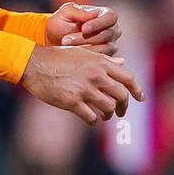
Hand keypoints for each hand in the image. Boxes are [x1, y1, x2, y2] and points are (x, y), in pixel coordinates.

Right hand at [20, 45, 144, 124]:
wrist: (33, 63)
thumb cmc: (58, 57)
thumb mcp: (83, 53)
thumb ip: (105, 60)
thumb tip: (123, 64)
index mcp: (100, 63)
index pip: (127, 78)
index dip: (137, 90)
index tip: (140, 98)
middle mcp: (96, 75)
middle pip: (121, 95)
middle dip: (123, 106)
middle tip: (120, 112)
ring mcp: (84, 89)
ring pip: (108, 108)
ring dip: (108, 114)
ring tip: (104, 115)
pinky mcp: (72, 102)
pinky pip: (91, 117)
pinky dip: (93, 120)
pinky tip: (90, 119)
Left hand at [45, 2, 120, 54]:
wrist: (55, 41)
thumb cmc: (62, 23)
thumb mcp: (66, 13)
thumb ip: (78, 10)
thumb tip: (93, 14)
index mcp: (106, 14)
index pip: (110, 17)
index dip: (98, 23)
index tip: (83, 29)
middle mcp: (112, 30)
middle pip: (106, 35)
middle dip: (85, 38)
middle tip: (66, 40)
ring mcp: (110, 45)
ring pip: (104, 49)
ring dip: (84, 49)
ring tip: (66, 48)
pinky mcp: (105, 58)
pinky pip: (99, 60)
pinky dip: (85, 58)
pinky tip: (72, 55)